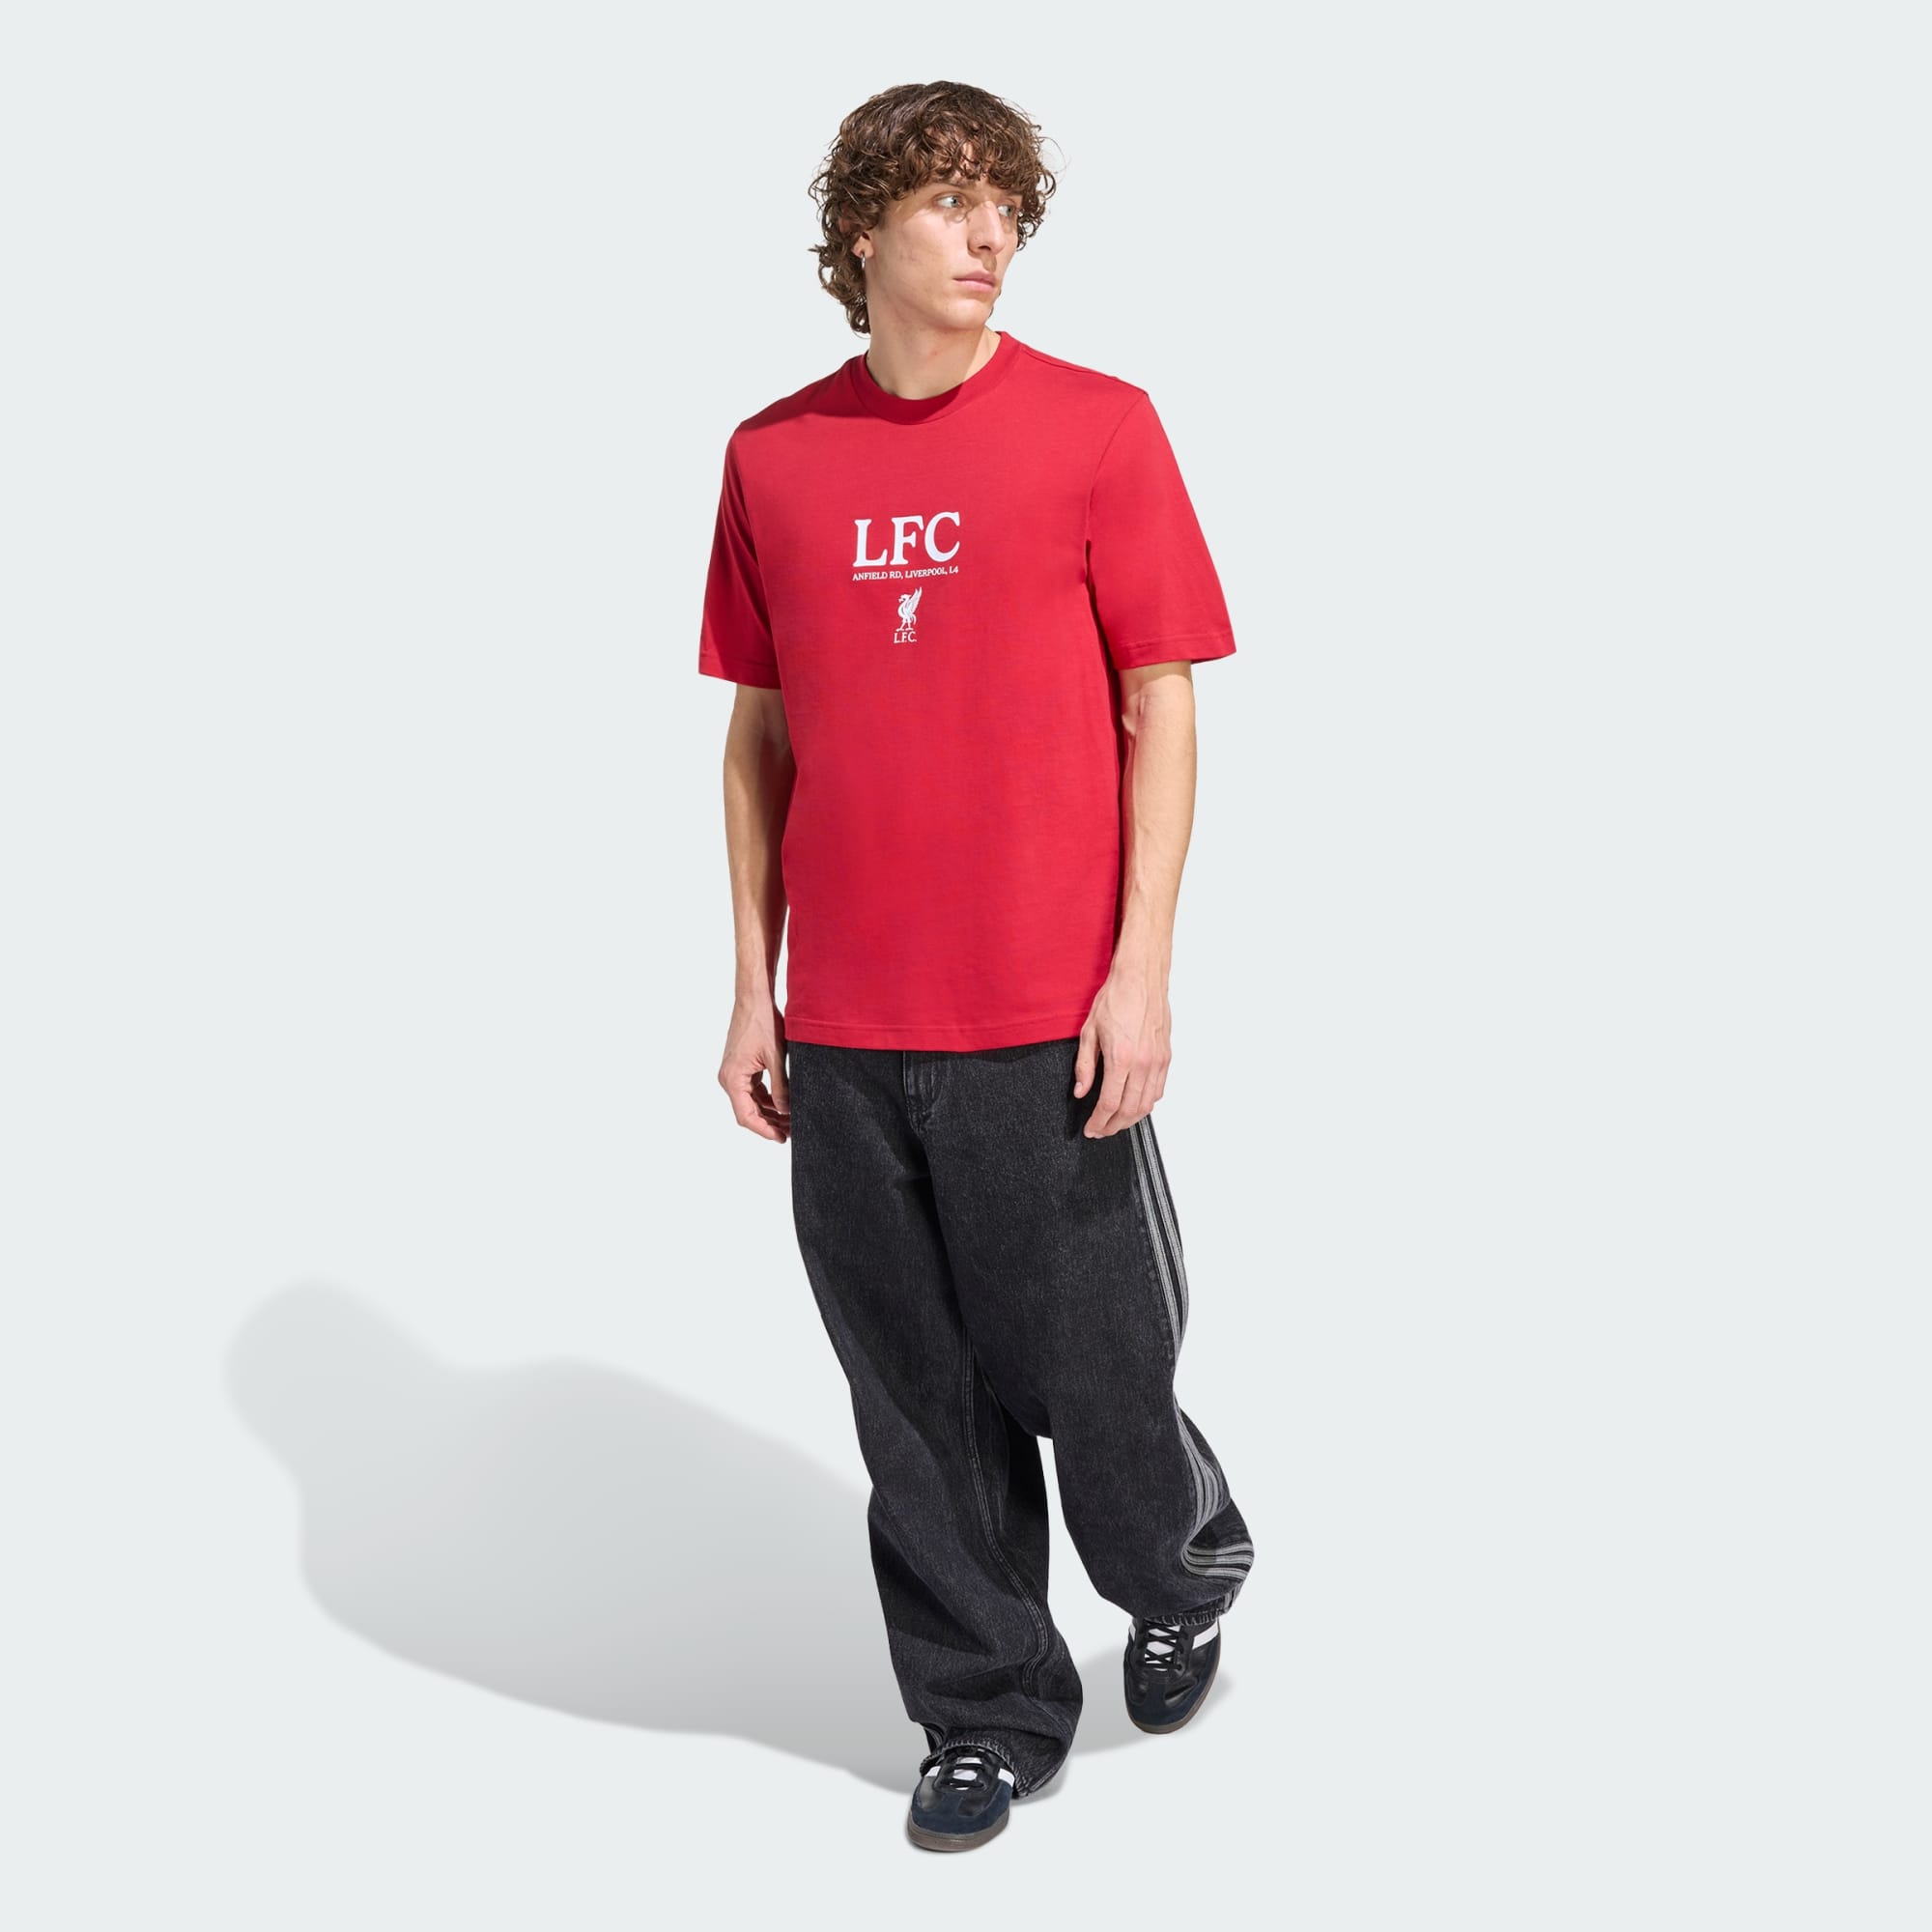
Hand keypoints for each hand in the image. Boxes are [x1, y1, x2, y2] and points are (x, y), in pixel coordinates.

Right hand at [719, 1000, 789, 1141]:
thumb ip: (781, 1088)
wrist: (754, 999)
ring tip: (790, 1121)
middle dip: (769, 1123)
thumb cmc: (762, 1022)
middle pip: (747, 1112)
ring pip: (751, 1102)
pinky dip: (767, 1099)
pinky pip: (753, 1090)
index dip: (764, 1130)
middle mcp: (728, 1078)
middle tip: (791, 1132)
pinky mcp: (740, 1067)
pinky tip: (783, 1105)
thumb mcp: (776, 1058)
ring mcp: (734, 1073)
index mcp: (733, 1079)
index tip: (781, 1139)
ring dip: (769, 1112)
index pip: (746, 1116)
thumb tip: (786, 1112)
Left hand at [1073, 972, 1171, 1135]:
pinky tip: (1135, 1104)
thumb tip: (1081, 1091)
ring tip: (1116, 1122)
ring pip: (1147, 1104)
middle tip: (1101, 1130)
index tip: (1091, 1128)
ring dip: (1131, 1119)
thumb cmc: (1116, 998)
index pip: (1110, 1104)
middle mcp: (1143, 1063)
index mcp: (1121, 1058)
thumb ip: (1085, 1066)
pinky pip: (1158, 1089)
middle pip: (1130, 1110)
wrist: (1141, 978)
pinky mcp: (1166, 1056)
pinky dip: (1147, 1103)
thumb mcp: (1089, 1032)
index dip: (1099, 1121)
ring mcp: (1158, 1061)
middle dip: (1114, 1126)